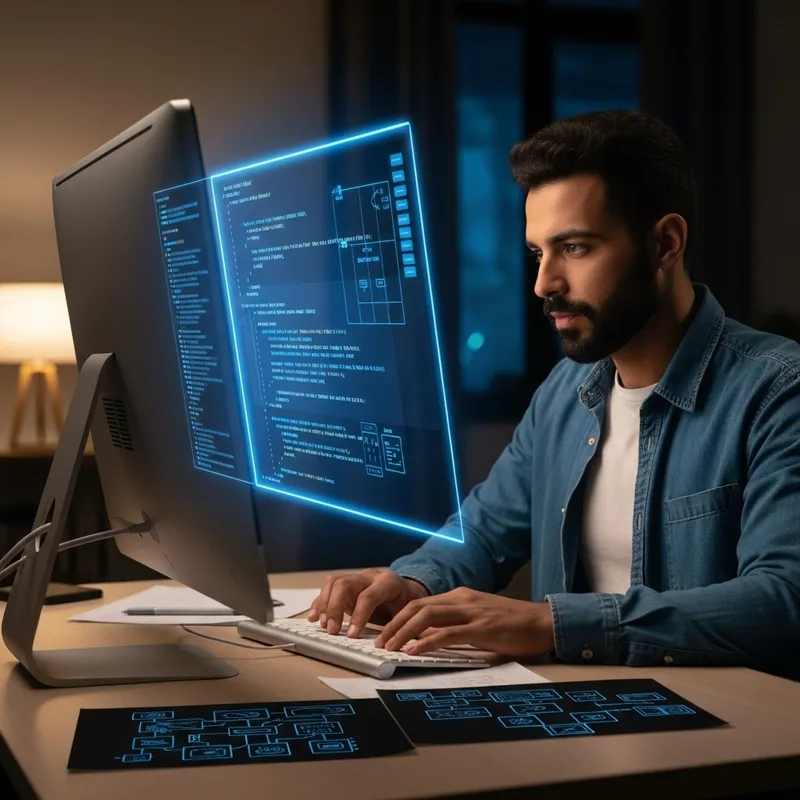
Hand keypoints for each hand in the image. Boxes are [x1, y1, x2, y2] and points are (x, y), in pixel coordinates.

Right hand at [307, 569, 429, 636]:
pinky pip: (328, 588)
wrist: (407, 590)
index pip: (368, 596)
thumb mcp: (409, 614)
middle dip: (334, 608)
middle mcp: (370, 576)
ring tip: (322, 625)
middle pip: (344, 584)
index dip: (358, 616)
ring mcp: (356, 578)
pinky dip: (319, 603)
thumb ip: (400, 625)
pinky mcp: (346, 585)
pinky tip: (313, 617)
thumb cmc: (407, 605)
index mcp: (388, 583)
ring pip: (333, 582)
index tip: (350, 636)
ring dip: (324, 604)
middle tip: (331, 631)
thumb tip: (392, 644)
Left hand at [373, 587, 554, 657]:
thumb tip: (432, 642)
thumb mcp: (480, 621)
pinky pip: (447, 633)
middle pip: (417, 607)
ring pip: (427, 616)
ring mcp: (471, 611)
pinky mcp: (481, 627)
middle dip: (394, 625)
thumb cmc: (514, 625)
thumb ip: (457, 627)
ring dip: (403, 633)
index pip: (420, 604)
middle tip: (380, 643)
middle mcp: (462, 600)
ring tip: (390, 648)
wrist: (543, 622)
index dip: (399, 618)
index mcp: (460, 597)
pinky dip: (426, 642)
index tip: (385, 634)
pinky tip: (413, 651)